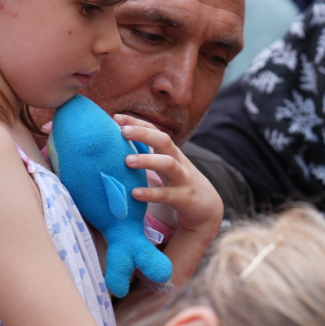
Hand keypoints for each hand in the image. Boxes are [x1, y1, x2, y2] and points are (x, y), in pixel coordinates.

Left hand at [114, 114, 222, 237]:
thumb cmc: (179, 184)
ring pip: (168, 164)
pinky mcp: (184, 198)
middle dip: (144, 134)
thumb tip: (119, 148)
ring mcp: (183, 179)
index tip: (116, 117)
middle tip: (123, 132)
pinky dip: (151, 193)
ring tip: (127, 161)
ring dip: (147, 160)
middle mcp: (178, 162)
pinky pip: (167, 194)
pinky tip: (135, 193)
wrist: (208, 208)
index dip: (137, 122)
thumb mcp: (165, 167)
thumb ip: (148, 156)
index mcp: (171, 153)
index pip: (155, 131)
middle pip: (164, 141)